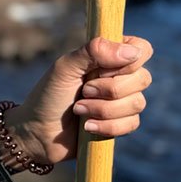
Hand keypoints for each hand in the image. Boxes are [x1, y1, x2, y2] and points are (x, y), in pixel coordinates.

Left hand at [6, 36, 152, 165]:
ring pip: (137, 103)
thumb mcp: (65, 68)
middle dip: (109, 89)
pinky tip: (87, 127)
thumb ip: (94, 51)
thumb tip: (131, 51)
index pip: (141, 49)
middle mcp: (119, 77)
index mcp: (108, 56)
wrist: (38, 132)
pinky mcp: (120, 124)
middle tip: (83, 91)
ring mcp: (121, 101)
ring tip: (78, 110)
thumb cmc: (48, 95)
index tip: (102, 69)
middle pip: (143, 78)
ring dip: (103, 109)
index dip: (130, 60)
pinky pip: (132, 124)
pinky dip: (107, 126)